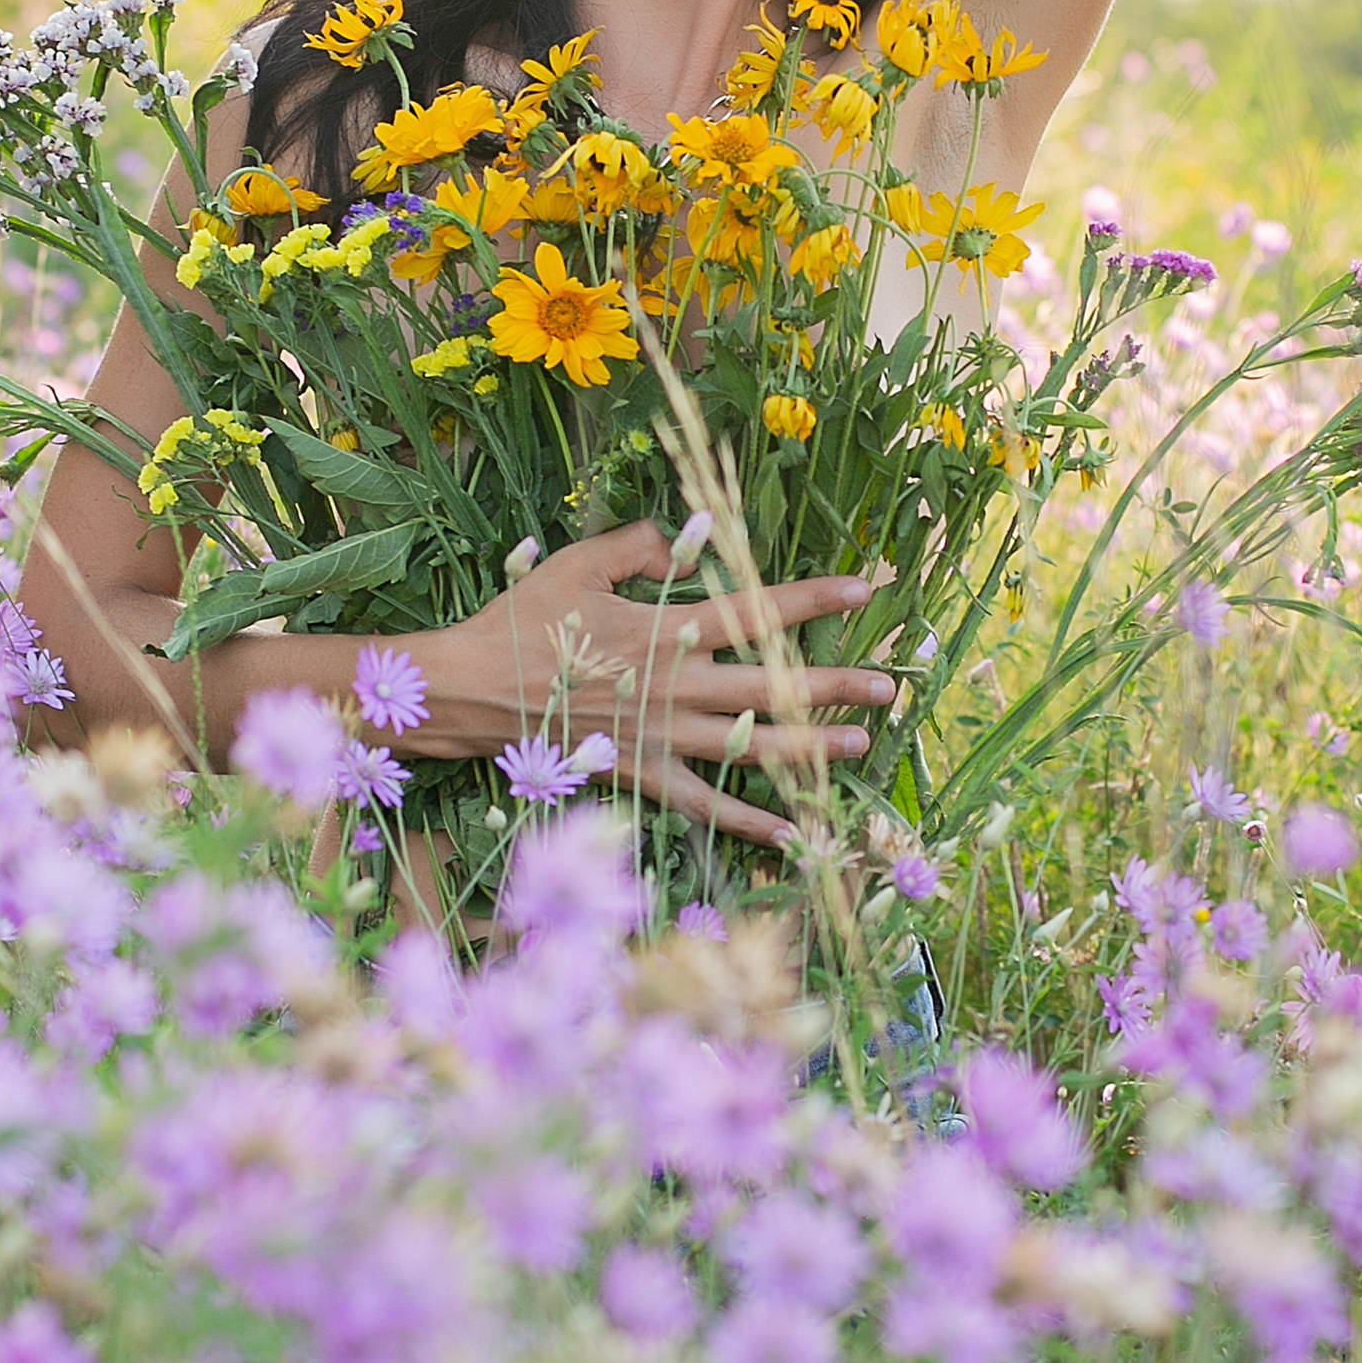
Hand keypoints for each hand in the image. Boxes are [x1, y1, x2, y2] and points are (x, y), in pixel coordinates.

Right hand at [422, 520, 893, 849]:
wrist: (471, 691)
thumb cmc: (521, 622)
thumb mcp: (577, 563)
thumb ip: (637, 544)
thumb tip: (680, 532)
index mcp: (667, 626)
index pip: (758, 609)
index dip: (817, 596)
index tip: (868, 587)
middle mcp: (676, 684)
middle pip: (772, 683)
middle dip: (836, 683)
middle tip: (890, 684)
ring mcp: (662, 735)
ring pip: (752, 746)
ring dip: (812, 745)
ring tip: (862, 745)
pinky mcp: (643, 774)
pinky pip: (707, 805)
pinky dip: (750, 820)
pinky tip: (793, 830)